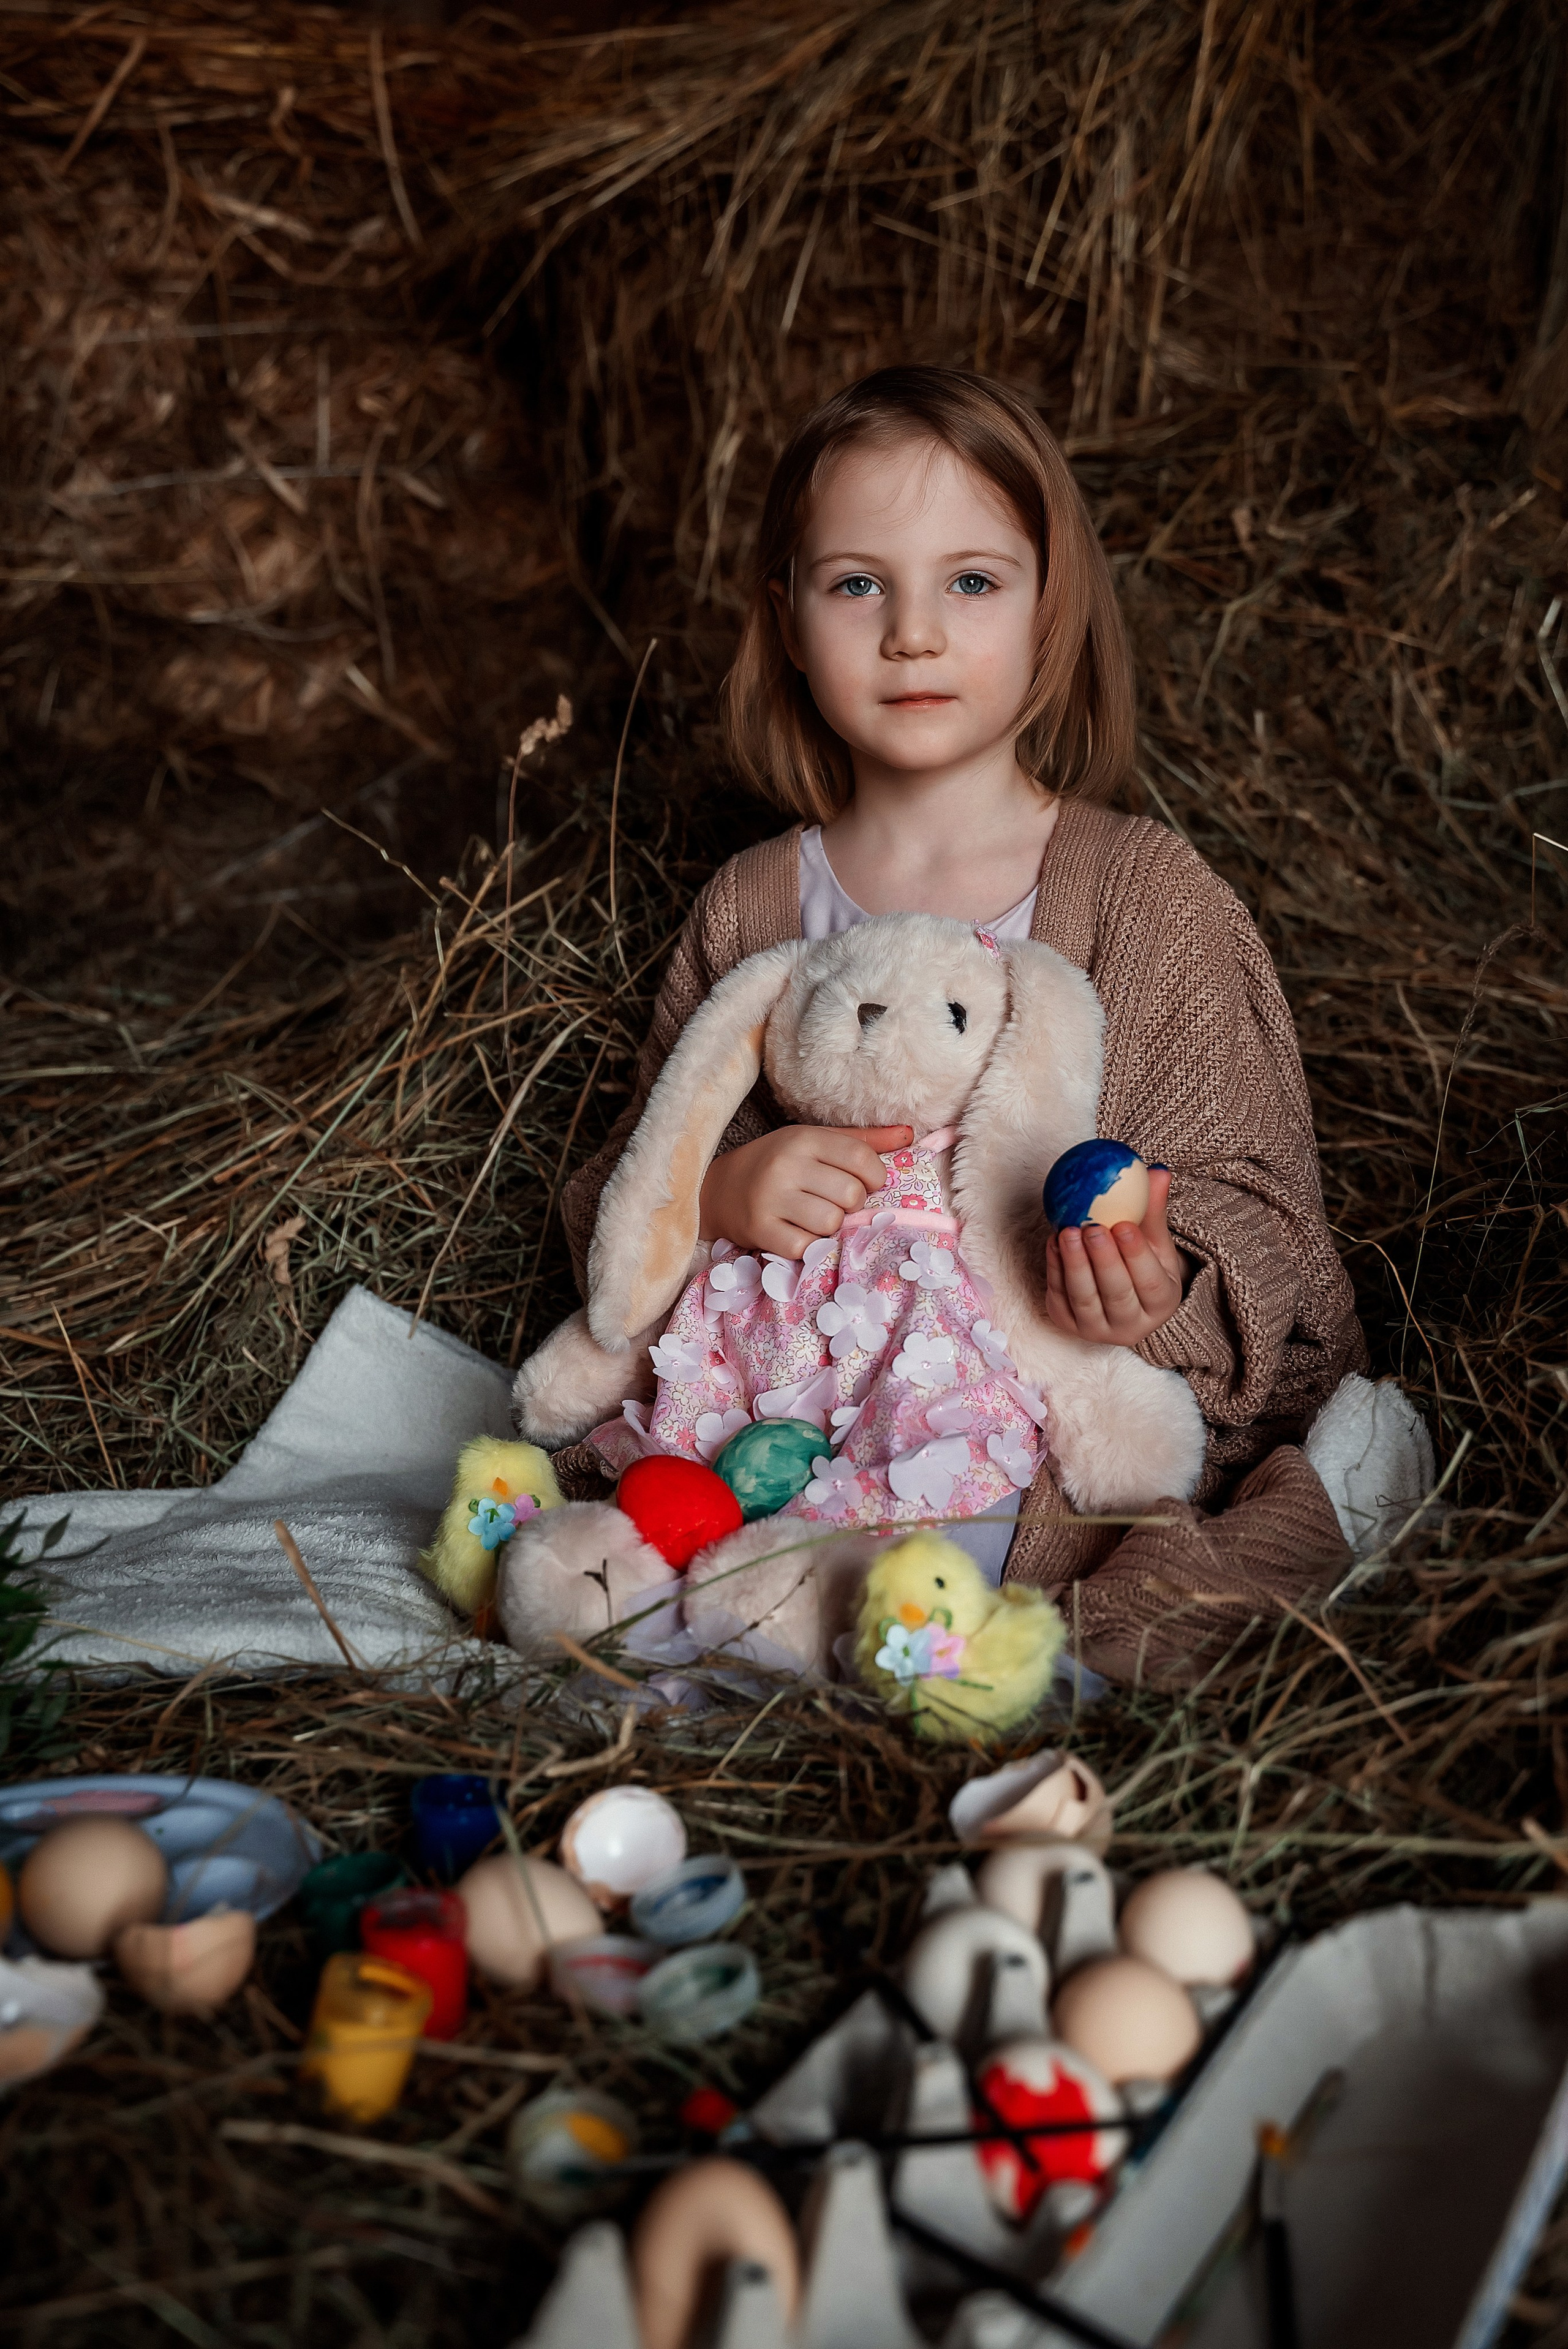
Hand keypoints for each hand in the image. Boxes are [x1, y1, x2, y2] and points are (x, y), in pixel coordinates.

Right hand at [699, 1124, 912, 1257]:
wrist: (719, 1189)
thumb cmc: (778, 1163)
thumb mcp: (815, 1142)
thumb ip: (863, 1140)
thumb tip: (911, 1134)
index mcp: (804, 1139)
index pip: (862, 1159)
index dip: (875, 1177)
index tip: (864, 1184)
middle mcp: (786, 1165)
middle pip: (851, 1195)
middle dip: (851, 1204)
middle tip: (834, 1202)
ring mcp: (771, 1199)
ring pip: (831, 1223)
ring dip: (830, 1227)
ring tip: (815, 1218)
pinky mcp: (760, 1229)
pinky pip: (805, 1247)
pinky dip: (809, 1245)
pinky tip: (798, 1232)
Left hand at [1044, 1166, 1187, 1346]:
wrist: (1117, 1298)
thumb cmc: (1142, 1265)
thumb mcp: (1155, 1241)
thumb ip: (1152, 1209)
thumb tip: (1157, 1170)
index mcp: (1161, 1305)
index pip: (1150, 1283)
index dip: (1137, 1255)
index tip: (1124, 1225)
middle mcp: (1131, 1327)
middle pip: (1116, 1294)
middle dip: (1103, 1261)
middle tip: (1092, 1228)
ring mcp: (1096, 1330)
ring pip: (1084, 1299)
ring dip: (1074, 1264)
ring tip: (1068, 1231)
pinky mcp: (1067, 1325)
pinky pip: (1059, 1297)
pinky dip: (1055, 1269)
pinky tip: (1054, 1242)